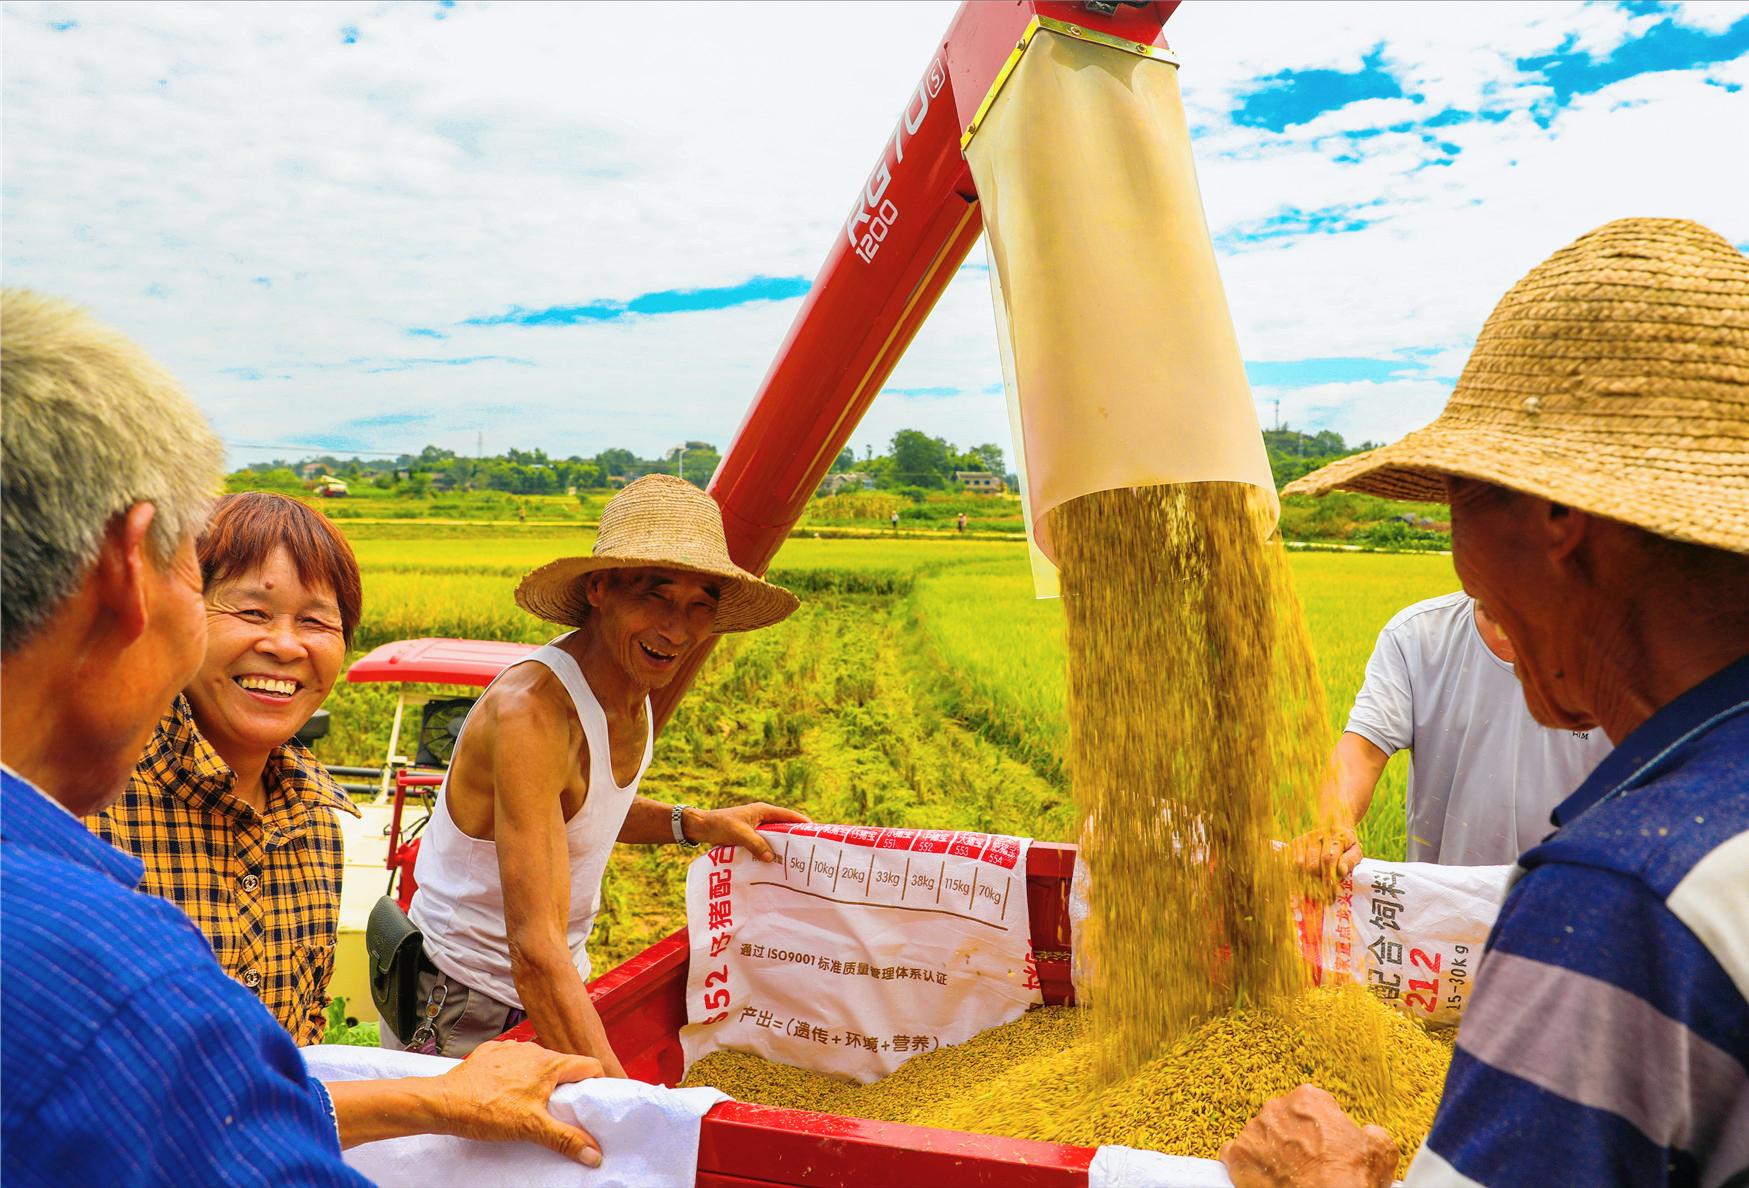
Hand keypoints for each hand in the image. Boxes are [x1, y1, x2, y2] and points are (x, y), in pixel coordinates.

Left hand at [433, 1039, 605, 1166]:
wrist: (443, 1102)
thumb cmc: (484, 1111)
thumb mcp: (531, 1128)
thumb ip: (565, 1138)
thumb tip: (593, 1152)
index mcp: (549, 1064)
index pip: (589, 1065)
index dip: (596, 1083)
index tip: (593, 1100)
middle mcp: (532, 1051)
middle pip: (563, 1065)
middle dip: (566, 1086)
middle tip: (561, 1110)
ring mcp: (510, 1050)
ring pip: (538, 1064)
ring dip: (540, 1080)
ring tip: (530, 1104)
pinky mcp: (491, 1054)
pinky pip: (514, 1062)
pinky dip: (516, 1076)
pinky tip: (506, 1094)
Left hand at [690, 802, 809, 861]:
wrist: (700, 826)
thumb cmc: (720, 825)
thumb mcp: (739, 834)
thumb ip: (756, 844)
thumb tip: (771, 858)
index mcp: (763, 811)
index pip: (789, 816)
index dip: (803, 824)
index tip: (817, 833)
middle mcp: (762, 818)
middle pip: (784, 827)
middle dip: (795, 838)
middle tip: (808, 852)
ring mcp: (756, 827)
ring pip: (775, 837)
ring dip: (782, 846)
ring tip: (794, 861)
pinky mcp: (749, 837)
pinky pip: (765, 844)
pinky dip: (770, 851)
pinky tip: (774, 864)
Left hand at [1219, 1084, 1396, 1187]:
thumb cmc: (1349, 1179)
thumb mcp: (1381, 1150)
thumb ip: (1372, 1132)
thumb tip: (1370, 1133)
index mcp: (1309, 1099)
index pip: (1312, 1105)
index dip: (1321, 1128)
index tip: (1325, 1144)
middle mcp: (1277, 1108)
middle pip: (1284, 1119)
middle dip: (1295, 1138)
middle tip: (1309, 1161)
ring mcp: (1254, 1132)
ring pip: (1261, 1136)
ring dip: (1271, 1150)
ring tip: (1290, 1173)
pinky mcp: (1237, 1156)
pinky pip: (1235, 1155)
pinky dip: (1246, 1165)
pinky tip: (1262, 1176)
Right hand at [1289, 825, 1362, 889]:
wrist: (1333, 825)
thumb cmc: (1346, 843)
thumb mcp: (1355, 850)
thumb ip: (1351, 860)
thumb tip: (1341, 870)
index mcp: (1335, 836)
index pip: (1328, 859)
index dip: (1328, 877)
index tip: (1332, 892)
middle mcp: (1318, 835)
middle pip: (1312, 864)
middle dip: (1318, 882)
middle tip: (1323, 895)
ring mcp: (1305, 838)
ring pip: (1300, 864)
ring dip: (1307, 880)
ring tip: (1315, 891)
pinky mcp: (1296, 842)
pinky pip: (1292, 861)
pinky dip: (1297, 874)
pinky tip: (1305, 882)